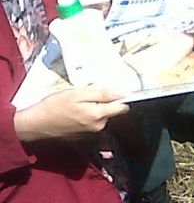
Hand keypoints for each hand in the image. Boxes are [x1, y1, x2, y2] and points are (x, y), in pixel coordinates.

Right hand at [13, 87, 128, 141]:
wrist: (34, 125)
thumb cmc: (54, 106)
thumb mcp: (77, 93)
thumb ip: (101, 93)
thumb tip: (122, 93)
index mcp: (98, 115)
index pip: (122, 108)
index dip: (120, 98)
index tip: (114, 92)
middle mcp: (97, 128)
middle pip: (111, 113)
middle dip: (105, 103)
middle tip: (88, 96)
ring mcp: (90, 135)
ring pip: (102, 118)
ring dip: (96, 111)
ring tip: (78, 105)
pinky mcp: (82, 138)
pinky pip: (92, 125)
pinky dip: (88, 119)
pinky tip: (74, 114)